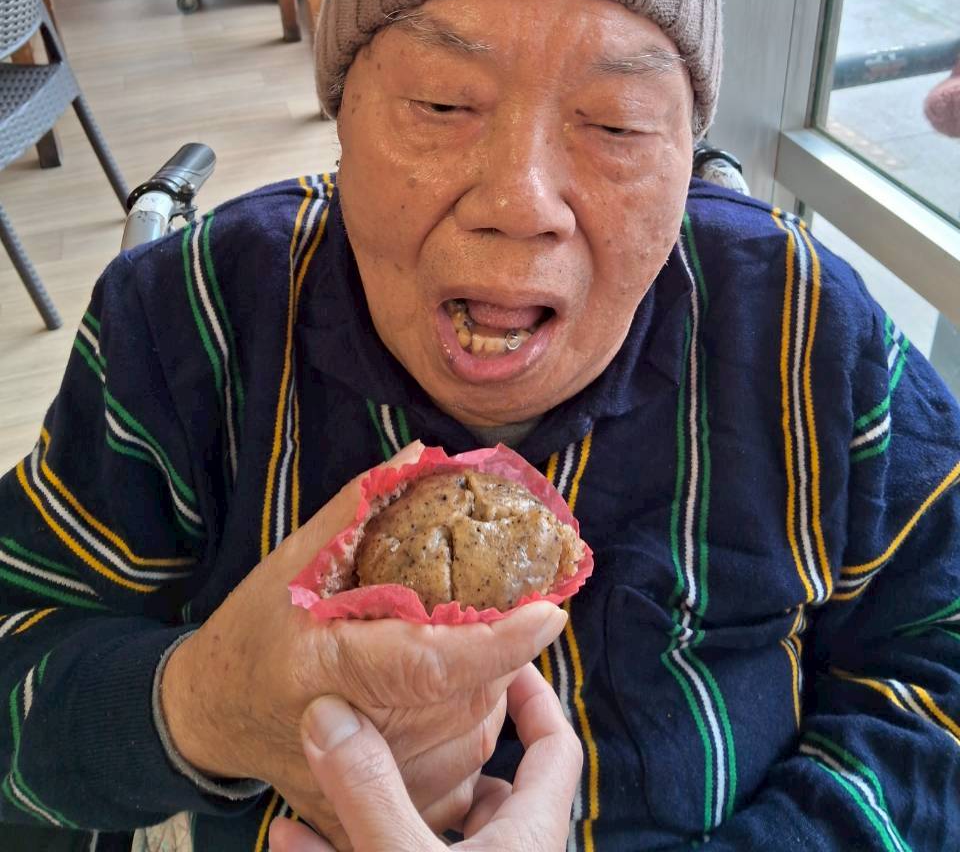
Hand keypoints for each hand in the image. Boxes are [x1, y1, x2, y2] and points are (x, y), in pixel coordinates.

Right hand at [160, 443, 567, 845]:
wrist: (211, 711)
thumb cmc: (255, 627)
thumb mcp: (295, 558)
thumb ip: (360, 508)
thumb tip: (422, 457)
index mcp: (326, 664)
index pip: (428, 660)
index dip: (495, 641)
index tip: (549, 613)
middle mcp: (344, 735)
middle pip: (462, 699)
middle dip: (496, 653)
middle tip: (491, 613)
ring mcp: (358, 787)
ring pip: (469, 739)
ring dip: (488, 690)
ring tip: (463, 651)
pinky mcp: (370, 815)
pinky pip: (455, 779)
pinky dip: (468, 737)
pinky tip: (448, 702)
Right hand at [268, 663, 581, 851]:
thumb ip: (370, 793)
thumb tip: (328, 711)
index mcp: (528, 837)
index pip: (553, 747)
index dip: (533, 696)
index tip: (496, 657)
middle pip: (475, 791)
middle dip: (417, 756)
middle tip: (378, 716)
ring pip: (421, 840)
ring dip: (368, 810)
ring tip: (314, 780)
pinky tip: (293, 843)